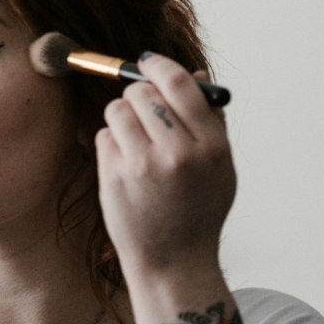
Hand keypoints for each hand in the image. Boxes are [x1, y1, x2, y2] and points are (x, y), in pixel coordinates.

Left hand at [94, 53, 236, 291]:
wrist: (174, 262)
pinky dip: (111, 143)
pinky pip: (103, 136)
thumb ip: (211, 119)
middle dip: (138, 95)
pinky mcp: (114, 178)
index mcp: (211, 146)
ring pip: (117, 110)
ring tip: (135, 142)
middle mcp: (179, 153)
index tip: (147, 61)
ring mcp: (144, 166)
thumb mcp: (220, 167)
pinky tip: (126, 166)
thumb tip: (196, 73)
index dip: (158, 65)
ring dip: (122, 118)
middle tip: (143, 109)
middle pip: (142, 92)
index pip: (179, 84)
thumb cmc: (198, 210)